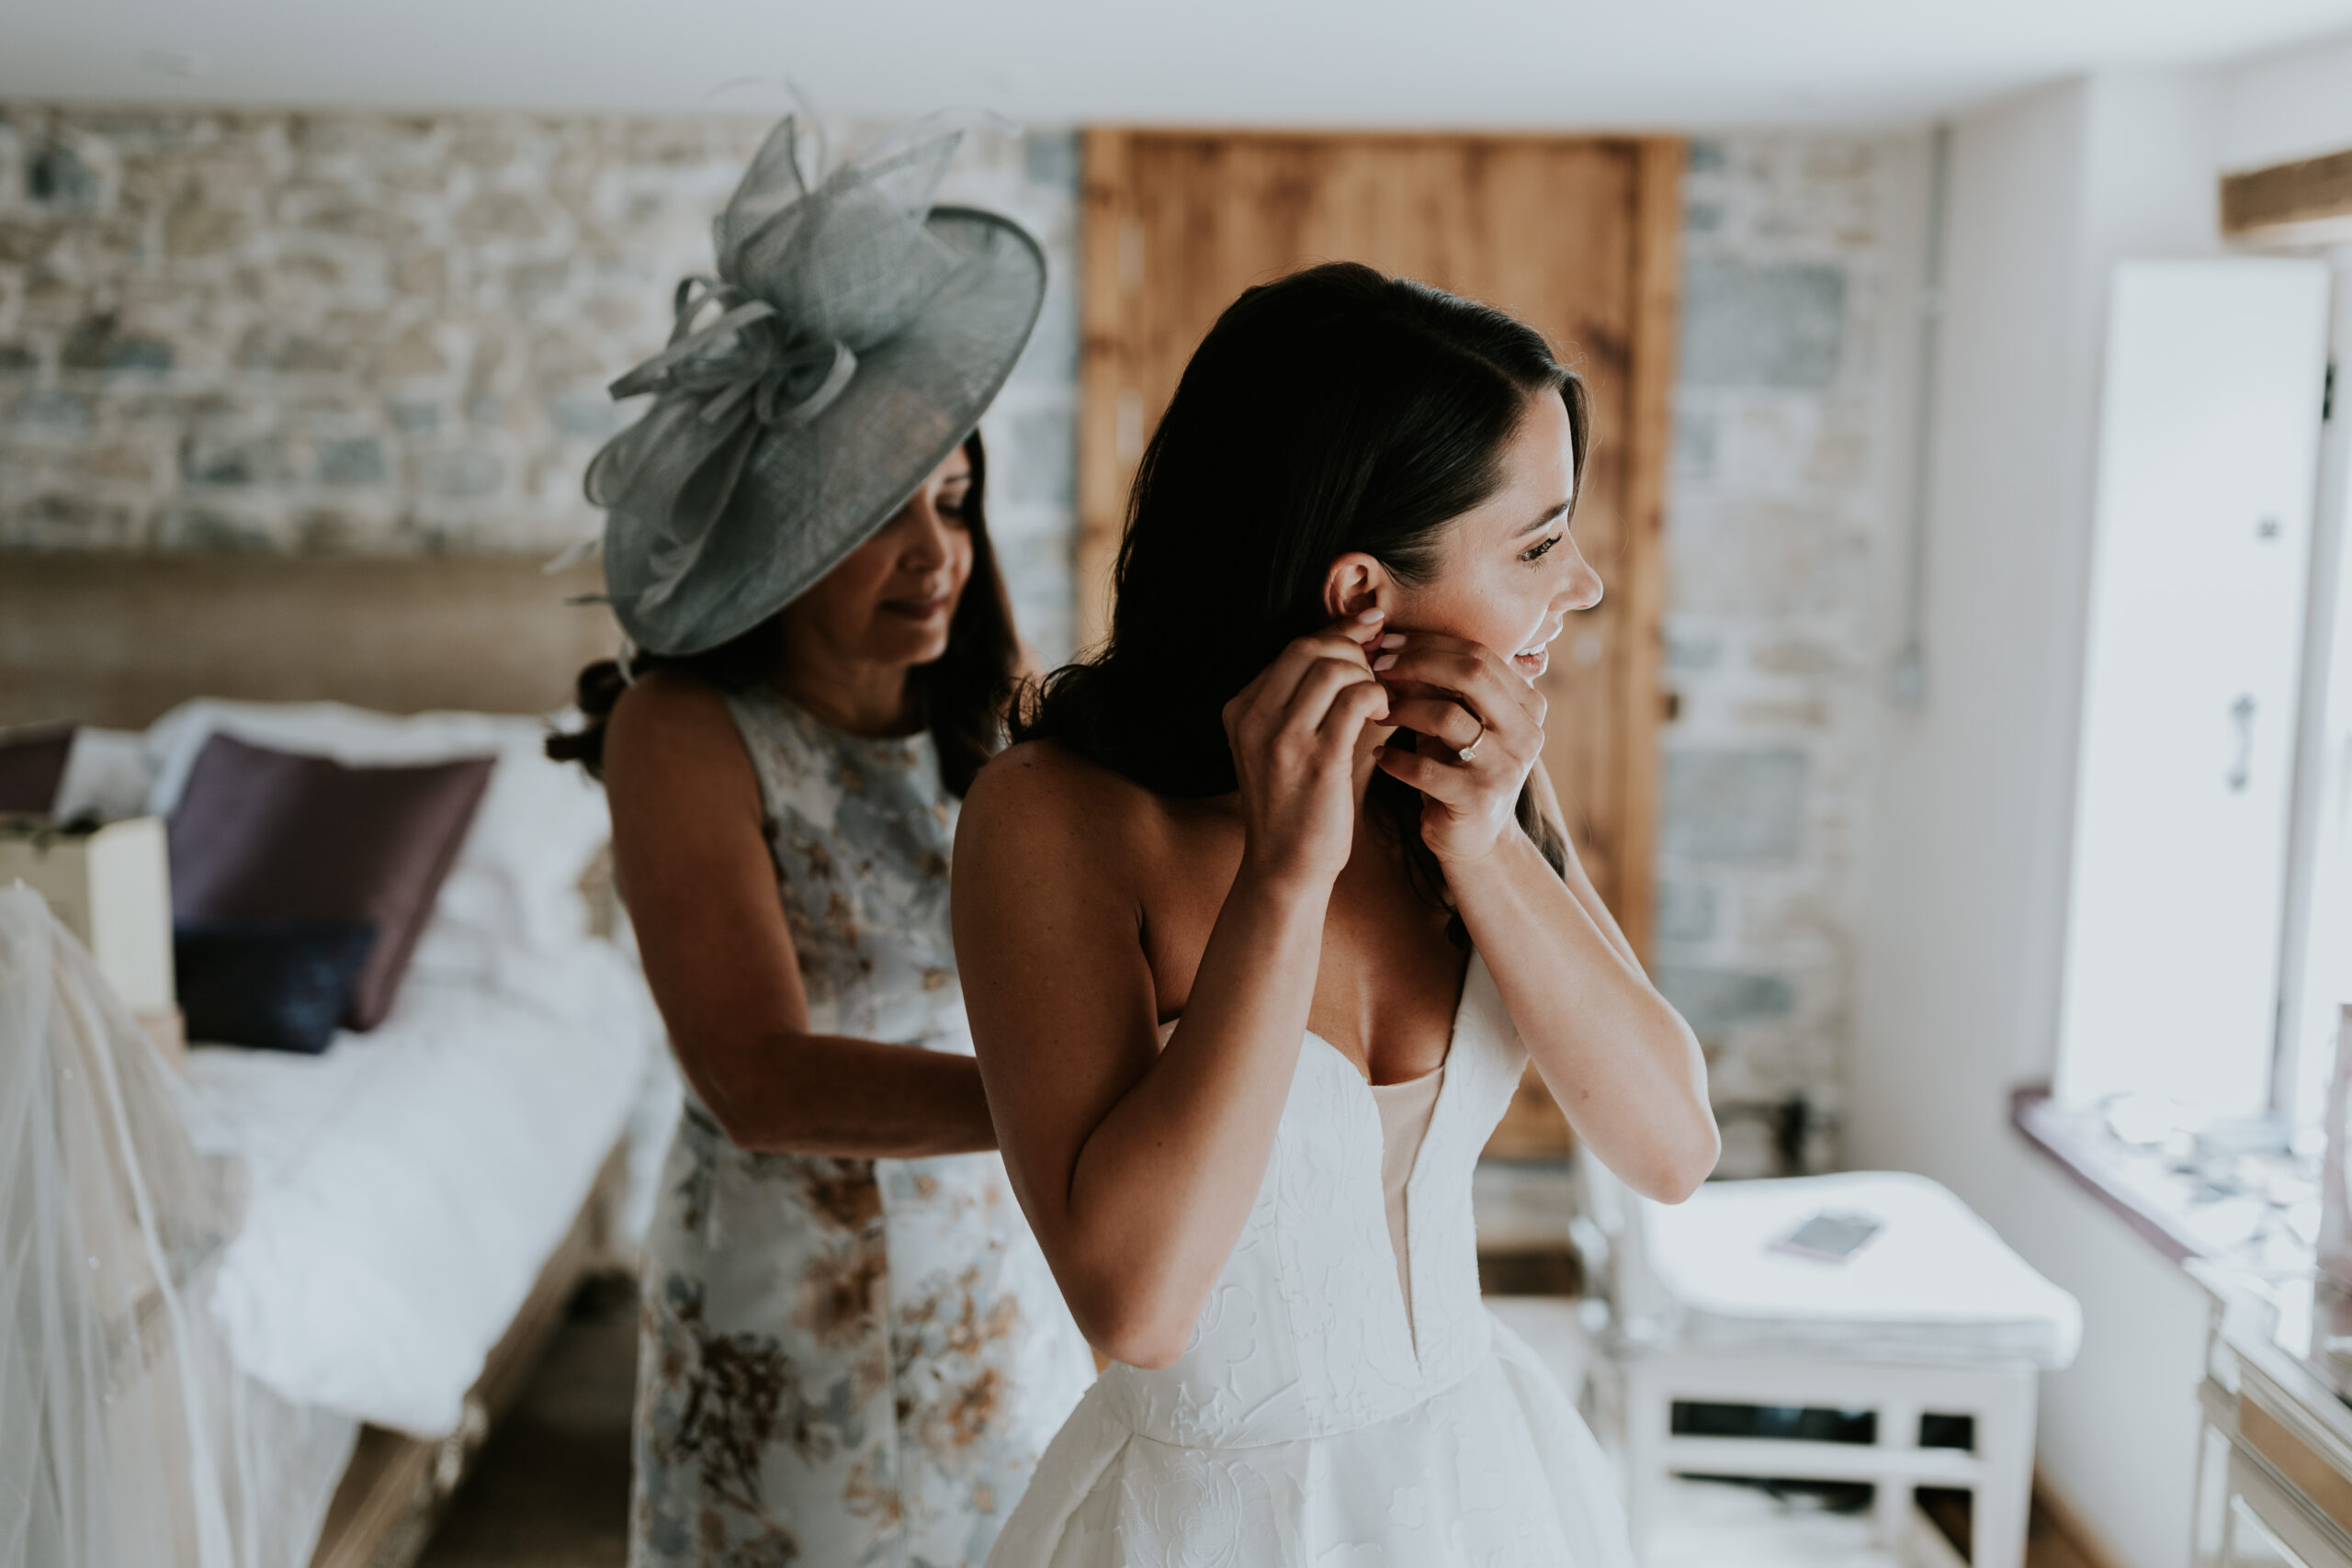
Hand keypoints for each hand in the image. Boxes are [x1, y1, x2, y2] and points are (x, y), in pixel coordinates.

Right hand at [1222, 611, 1392, 889]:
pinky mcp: (1317, 758)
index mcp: (1240, 709)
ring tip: (1379, 701)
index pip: (1292, 648)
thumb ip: (1300, 700)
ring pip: (1334, 668)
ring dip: (1368, 676)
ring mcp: (1282, 737)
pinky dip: (1377, 697)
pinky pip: (1356, 699)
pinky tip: (1383, 715)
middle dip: (1353, 651)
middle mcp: (1254, 717)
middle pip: (1310, 649)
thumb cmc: (1293, 805)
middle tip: (1378, 673)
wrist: (1285, 866)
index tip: (1369, 628)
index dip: (1336, 634)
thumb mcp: (1278, 746)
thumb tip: (1349, 643)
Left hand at [1371, 633, 1546, 864]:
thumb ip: (1434, 686)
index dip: (1429, 643)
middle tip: (1378, 666)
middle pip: (1472, 674)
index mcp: (1527, 705)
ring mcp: (1505, 767)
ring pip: (1447, 717)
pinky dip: (1396, 759)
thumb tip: (1391, 645)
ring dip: (1403, 709)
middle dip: (1417, 663)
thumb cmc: (1458, 768)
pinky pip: (1427, 769)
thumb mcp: (1452, 722)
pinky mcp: (1478, 800)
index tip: (1387, 643)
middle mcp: (1525, 733)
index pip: (1479, 654)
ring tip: (1377, 712)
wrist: (1474, 838)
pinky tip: (1379, 756)